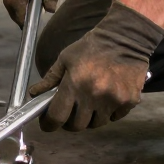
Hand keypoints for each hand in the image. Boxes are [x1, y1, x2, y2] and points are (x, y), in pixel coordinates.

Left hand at [29, 0, 163, 130]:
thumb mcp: (66, 58)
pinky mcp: (129, 102)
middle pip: (77, 125)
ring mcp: (113, 100)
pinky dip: (107, 113)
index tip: (47, 123)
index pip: (57, 116)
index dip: (49, 123)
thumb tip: (34, 94)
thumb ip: (50, 78)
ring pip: (96, 124)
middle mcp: (94, 95)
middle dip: (69, 122)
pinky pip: (114, 117)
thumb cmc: (92, 46)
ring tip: (88, 104)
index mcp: (75, 83)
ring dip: (89, 118)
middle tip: (69, 113)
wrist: (126, 38)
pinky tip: (106, 99)